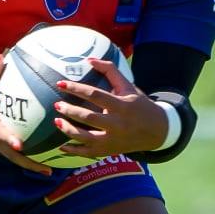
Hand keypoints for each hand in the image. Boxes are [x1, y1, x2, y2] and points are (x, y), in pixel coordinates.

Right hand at [0, 57, 52, 172]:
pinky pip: (10, 152)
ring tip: (48, 171)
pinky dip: (24, 157)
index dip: (8, 139)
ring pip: (11, 157)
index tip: (20, 146)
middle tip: (47, 171)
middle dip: (27, 163)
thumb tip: (3, 56)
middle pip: (9, 154)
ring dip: (28, 164)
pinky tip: (40, 159)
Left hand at [48, 58, 170, 159]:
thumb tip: (89, 60)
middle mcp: (117, 124)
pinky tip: (61, 145)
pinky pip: (88, 153)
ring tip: (57, 121)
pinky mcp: (109, 151)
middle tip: (57, 105)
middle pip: (89, 118)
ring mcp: (113, 140)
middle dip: (70, 111)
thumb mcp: (129, 86)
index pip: (95, 95)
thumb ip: (110, 71)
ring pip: (86, 138)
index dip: (76, 89)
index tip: (61, 84)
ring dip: (68, 130)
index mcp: (122, 106)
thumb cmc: (139, 105)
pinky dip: (73, 150)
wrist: (157, 131)